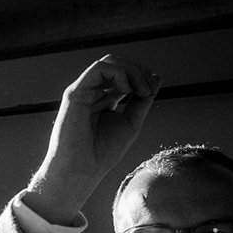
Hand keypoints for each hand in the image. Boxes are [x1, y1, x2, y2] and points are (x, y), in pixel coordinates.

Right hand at [31, 55, 159, 216]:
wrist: (80, 171)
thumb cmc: (101, 154)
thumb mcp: (131, 123)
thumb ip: (142, 101)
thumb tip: (157, 78)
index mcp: (104, 100)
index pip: (124, 75)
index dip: (142, 76)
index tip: (153, 90)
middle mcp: (92, 93)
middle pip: (118, 64)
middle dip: (139, 71)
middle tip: (149, 89)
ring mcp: (83, 91)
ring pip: (109, 62)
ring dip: (131, 70)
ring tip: (140, 90)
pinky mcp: (75, 93)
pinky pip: (99, 68)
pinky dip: (119, 73)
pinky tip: (126, 90)